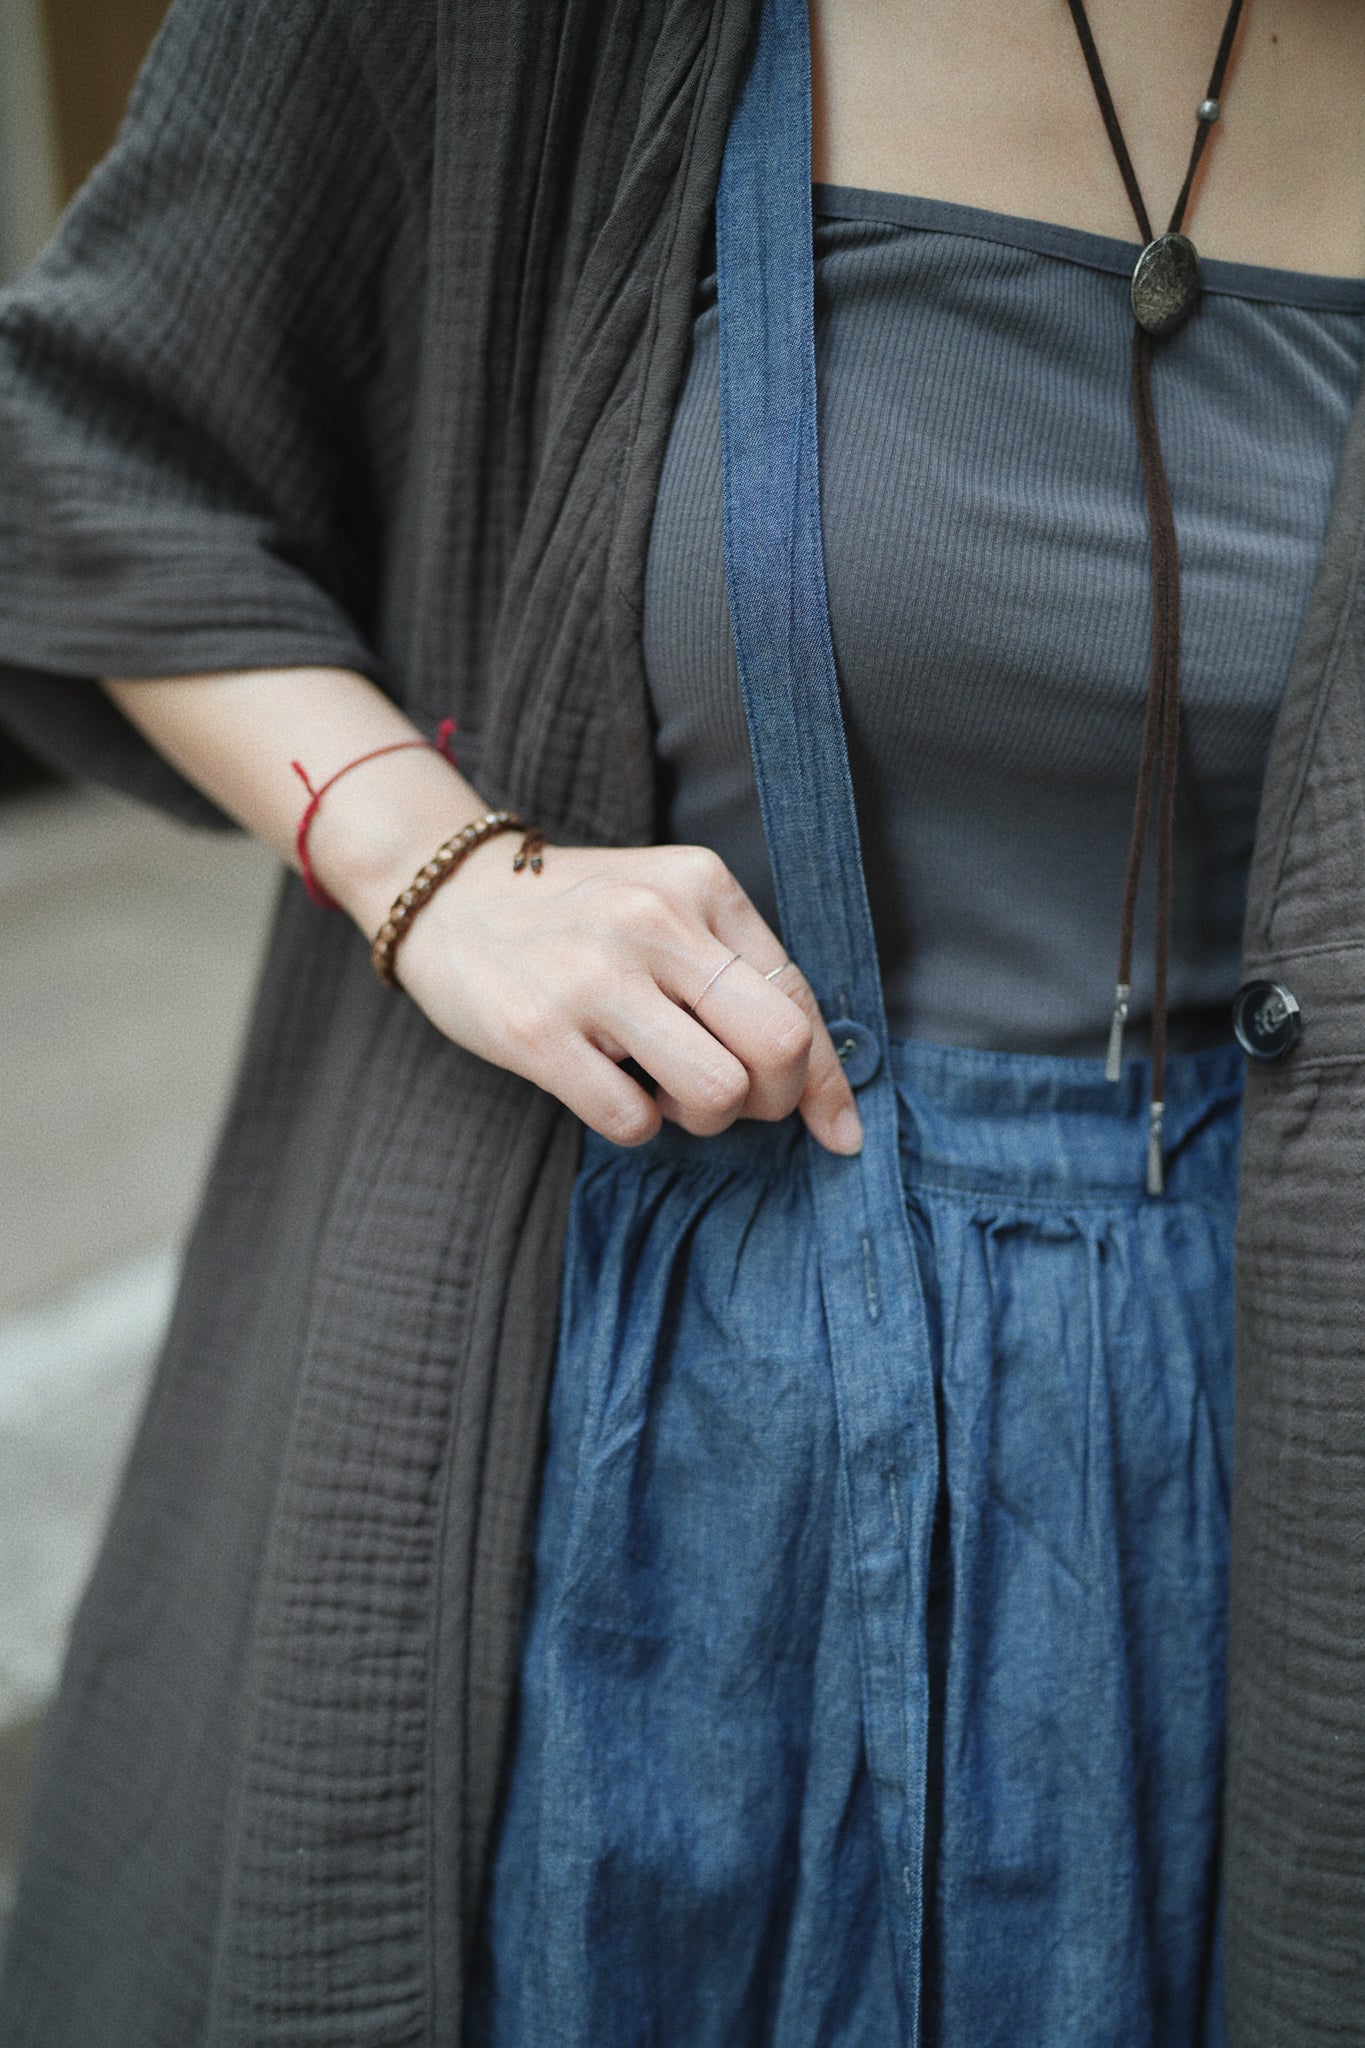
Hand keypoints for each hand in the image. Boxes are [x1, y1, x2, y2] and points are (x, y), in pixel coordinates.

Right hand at [392, 837, 863, 1154]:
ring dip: (700, 1118)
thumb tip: (830, 1107)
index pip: (798, 996)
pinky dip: (633, 1125)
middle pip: (779, 1046)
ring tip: (660, 1088)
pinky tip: (606, 1086)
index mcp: (700, 885)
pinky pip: (632, 1122)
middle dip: (771, 1100)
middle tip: (730, 1099)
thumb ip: (741, 980)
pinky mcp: (537, 1031)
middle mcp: (653, 922)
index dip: (826, 1080)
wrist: (449, 899)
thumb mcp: (668, 913)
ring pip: (717, 1091)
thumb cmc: (578, 922)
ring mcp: (593, 976)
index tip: (837, 1132)